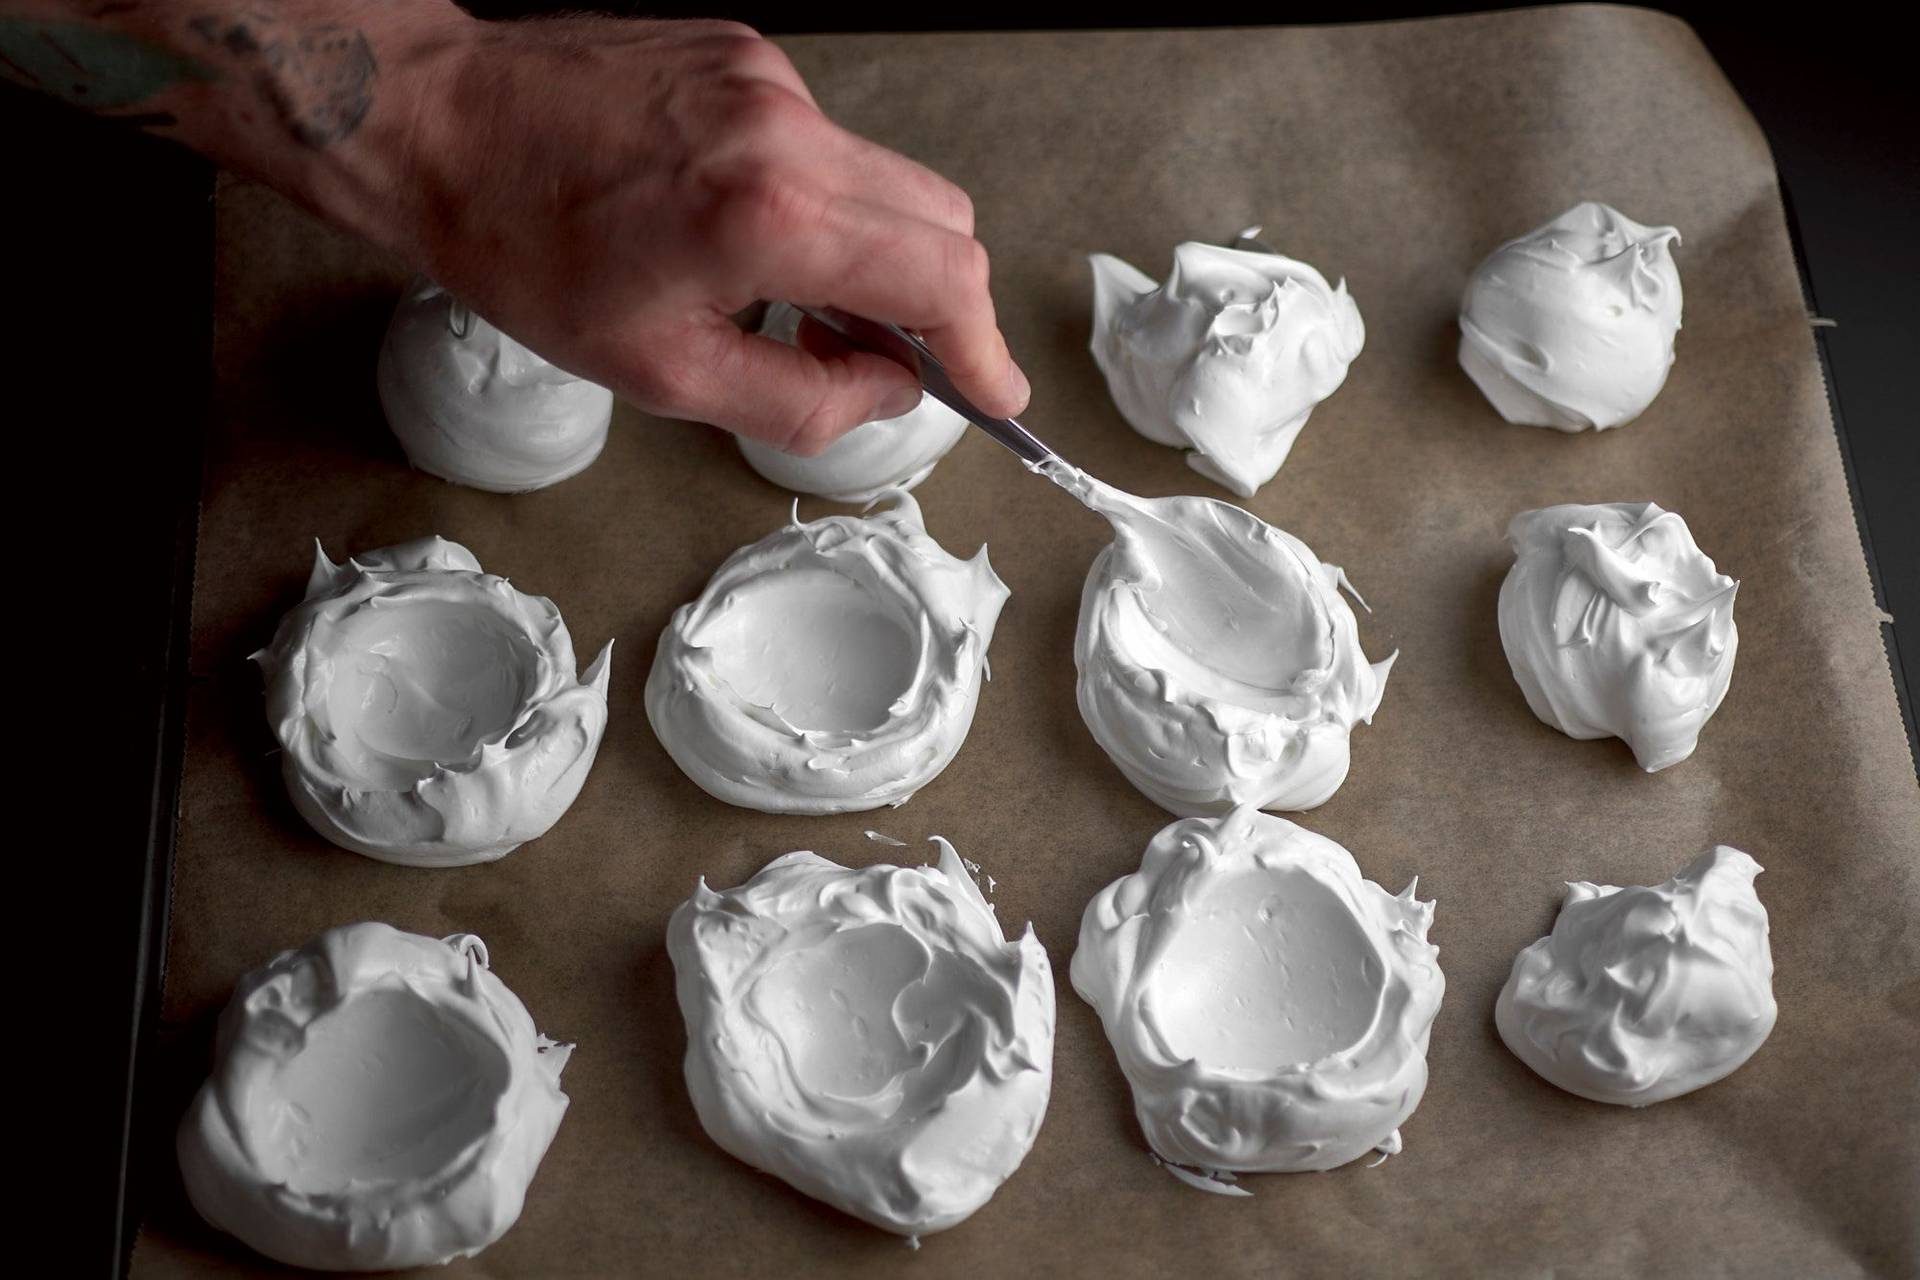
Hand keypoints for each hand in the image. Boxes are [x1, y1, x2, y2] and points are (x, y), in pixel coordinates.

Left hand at [392, 15, 1028, 453]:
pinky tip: (746, 232)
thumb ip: (798, 400)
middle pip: (941, 219)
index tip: (994, 390)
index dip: (981, 347)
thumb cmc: (521, 245)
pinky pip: (828, 141)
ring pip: (891, 178)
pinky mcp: (746, 54)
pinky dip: (822, 199)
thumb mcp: (659, 373)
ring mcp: (769, 78)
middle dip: (940, 301)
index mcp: (767, 212)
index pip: (939, 276)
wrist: (437, 124)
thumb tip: (887, 392)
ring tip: (803, 303)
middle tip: (896, 359)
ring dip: (878, 250)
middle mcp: (784, 127)